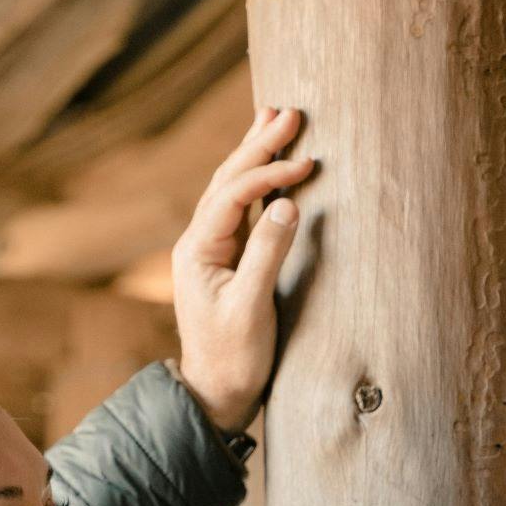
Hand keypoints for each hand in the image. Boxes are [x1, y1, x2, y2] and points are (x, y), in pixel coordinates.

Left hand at [173, 106, 314, 434]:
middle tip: (288, 111)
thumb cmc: (234, 357)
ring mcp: (211, 249)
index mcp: (198, 250)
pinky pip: (242, 209)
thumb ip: (268, 255)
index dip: (270, 174)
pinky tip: (272, 166)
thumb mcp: (252, 308)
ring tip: (274, 118)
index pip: (234, 195)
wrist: (216, 394)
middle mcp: (199, 243)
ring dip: (254, 154)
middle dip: (257, 145)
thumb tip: (289, 204)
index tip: (307, 164)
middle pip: (227, 180)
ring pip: (232, 189)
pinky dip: (258, 182)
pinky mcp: (227, 260)